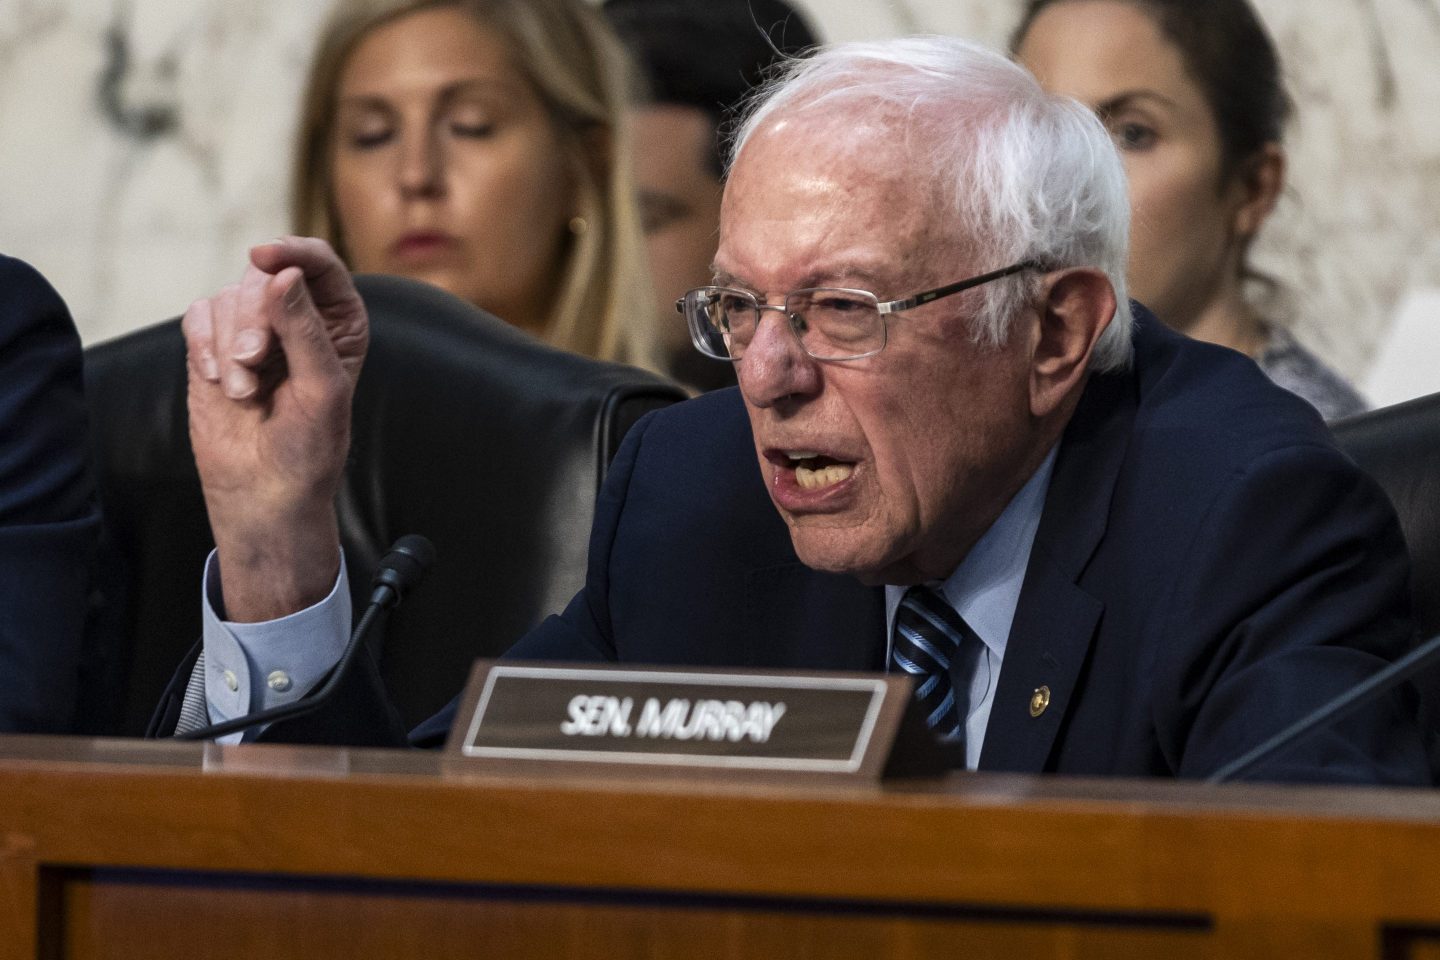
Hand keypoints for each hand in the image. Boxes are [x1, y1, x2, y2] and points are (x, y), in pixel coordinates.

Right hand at [183, 237, 367, 620]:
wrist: (264, 489)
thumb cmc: (308, 445)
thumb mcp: (321, 387)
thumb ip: (304, 330)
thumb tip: (281, 274)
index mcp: (338, 322)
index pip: (319, 264)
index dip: (293, 252)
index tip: (264, 257)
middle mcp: (298, 317)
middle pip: (265, 277)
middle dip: (254, 319)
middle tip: (255, 363)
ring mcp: (254, 328)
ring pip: (228, 297)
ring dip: (229, 345)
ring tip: (245, 391)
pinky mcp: (214, 344)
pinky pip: (198, 316)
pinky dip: (203, 347)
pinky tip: (218, 380)